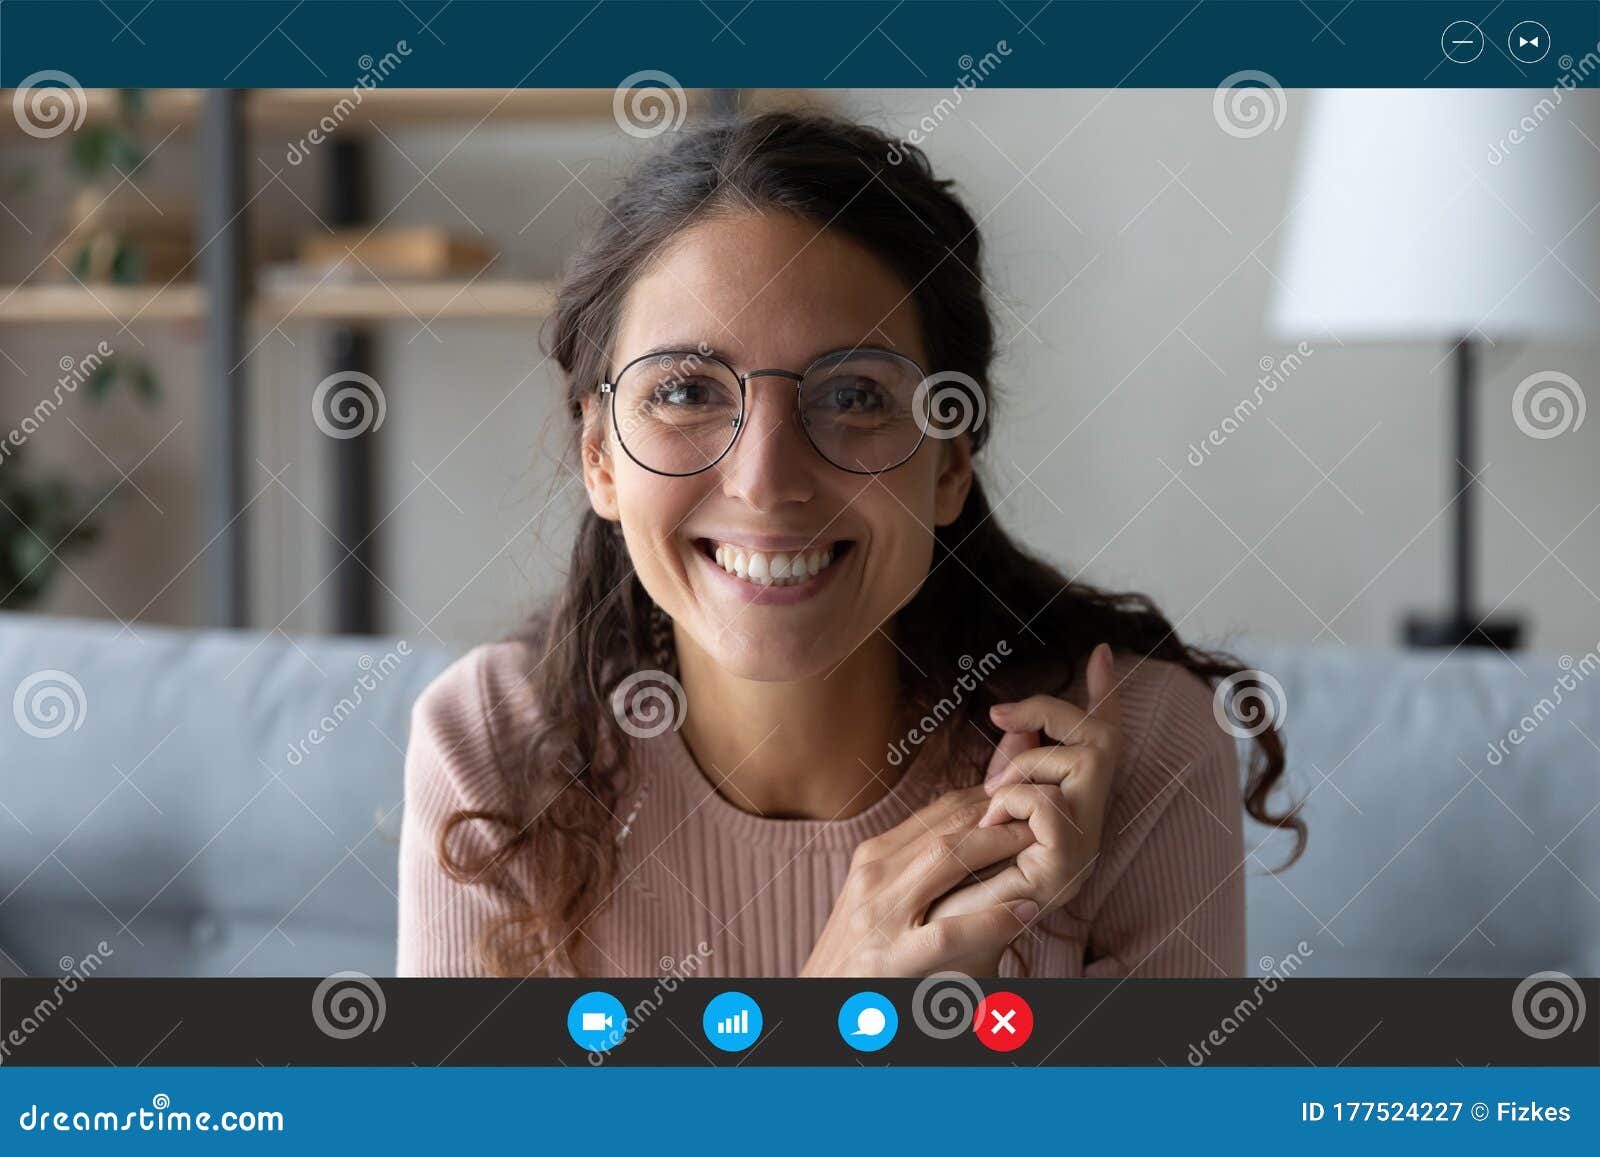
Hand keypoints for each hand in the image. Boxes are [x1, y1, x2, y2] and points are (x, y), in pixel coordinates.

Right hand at [800, 786, 1040, 976]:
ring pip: (945, 860)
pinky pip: (948, 932)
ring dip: (999, 849)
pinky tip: (1024, 912)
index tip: (1028, 801)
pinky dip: (991, 920)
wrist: (815, 1003)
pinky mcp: (888, 960)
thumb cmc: (863, 954)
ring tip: (1043, 849)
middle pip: (947, 827)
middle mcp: (874, 875)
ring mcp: (878, 916)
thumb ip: (923, 871)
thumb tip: (980, 842)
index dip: (989, 800)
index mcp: (874, 857)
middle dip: (1001, 817)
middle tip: (1048, 816)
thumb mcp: (883, 900)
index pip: (940, 812)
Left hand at [925, 642, 1122, 927]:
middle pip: (1102, 739)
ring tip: (990, 811)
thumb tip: (1013, 721)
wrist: (939, 943)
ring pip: (1070, 763)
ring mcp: (1084, 848)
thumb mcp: (982, 811)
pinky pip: (1044, 802)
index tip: (1101, 652)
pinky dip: (1011, 805)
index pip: (1099, 743)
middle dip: (1050, 715)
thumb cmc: (958, 881)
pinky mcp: (1068, 868)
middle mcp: (1090, 826)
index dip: (1106, 697)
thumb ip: (1002, 769)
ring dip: (1016, 775)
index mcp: (1072, 809)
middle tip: (999, 719)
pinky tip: (992, 832)